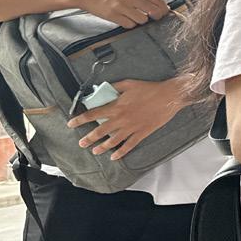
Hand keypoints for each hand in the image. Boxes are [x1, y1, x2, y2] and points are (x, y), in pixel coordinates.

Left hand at [67, 78, 183, 159]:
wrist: (168, 97)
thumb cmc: (149, 88)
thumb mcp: (129, 83)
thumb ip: (115, 86)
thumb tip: (103, 88)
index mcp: (117, 106)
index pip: (93, 114)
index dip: (80, 119)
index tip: (71, 124)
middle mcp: (121, 119)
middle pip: (100, 131)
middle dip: (88, 138)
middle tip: (81, 143)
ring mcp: (131, 128)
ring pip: (113, 141)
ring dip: (102, 147)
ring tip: (95, 151)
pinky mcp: (141, 133)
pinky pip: (128, 145)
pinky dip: (120, 152)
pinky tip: (114, 157)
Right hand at [71, 0, 168, 27]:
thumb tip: (160, 6)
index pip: (159, 1)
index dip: (164, 9)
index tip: (163, 13)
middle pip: (154, 11)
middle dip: (155, 17)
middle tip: (152, 18)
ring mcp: (121, 6)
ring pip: (142, 20)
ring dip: (140, 21)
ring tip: (134, 16)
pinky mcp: (113, 15)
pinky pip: (129, 25)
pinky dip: (129, 24)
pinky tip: (124, 19)